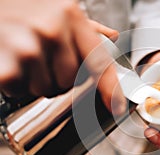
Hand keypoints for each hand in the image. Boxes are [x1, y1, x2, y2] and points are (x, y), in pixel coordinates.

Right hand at [0, 0, 124, 113]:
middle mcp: (52, 31)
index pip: (99, 61)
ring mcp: (28, 49)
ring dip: (36, 80)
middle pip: (70, 81)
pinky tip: (11, 63)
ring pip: (46, 89)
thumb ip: (87, 26)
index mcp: (70, 17)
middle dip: (59, 77)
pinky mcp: (6, 67)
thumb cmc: (23, 6)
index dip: (111, 89)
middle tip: (44, 58)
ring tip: (25, 57)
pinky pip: (20, 92)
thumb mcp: (59, 8)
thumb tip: (111, 37)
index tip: (117, 108)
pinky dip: (15, 84)